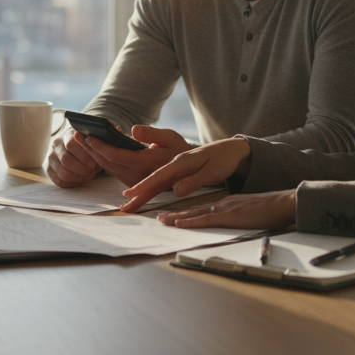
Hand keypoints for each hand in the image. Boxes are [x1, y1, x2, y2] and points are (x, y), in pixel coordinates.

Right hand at [46, 130, 102, 186]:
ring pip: (63, 173)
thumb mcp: (94, 140)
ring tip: (89, 175)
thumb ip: (95, 143)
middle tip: (93, 171)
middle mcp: (56, 143)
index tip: (94, 162)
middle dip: (83, 169)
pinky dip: (73, 183)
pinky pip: (60, 181)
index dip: (84, 155)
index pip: (71, 144)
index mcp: (67, 133)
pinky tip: (81, 179)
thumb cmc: (89, 144)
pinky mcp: (49, 169)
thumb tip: (98, 146)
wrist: (78, 148)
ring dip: (79, 177)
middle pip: (66, 160)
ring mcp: (51, 157)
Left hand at [80, 125, 193, 186]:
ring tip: (82, 139)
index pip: (115, 156)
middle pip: (106, 163)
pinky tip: (95, 148)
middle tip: (76, 135)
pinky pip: (112, 171)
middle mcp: (136, 176)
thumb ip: (151, 133)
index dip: (100, 146)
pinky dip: (102, 159)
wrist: (186, 170)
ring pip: (107, 168)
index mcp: (144, 164)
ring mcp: (133, 181)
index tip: (89, 136)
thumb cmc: (178, 150)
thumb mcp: (169, 137)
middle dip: (90, 149)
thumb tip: (133, 129)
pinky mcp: (132, 182)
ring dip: (93, 154)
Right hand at [118, 137, 251, 211]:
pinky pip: (162, 182)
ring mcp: (176, 168)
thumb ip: (193, 180)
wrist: (230, 149)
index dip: (144, 185)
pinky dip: (151, 189)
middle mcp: (175, 165)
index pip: (158, 176)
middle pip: (152, 179)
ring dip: (142, 192)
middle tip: (124, 204)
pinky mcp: (179, 172)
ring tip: (129, 204)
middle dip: (137, 191)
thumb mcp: (211, 171)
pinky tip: (144, 195)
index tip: (131, 194)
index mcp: (180, 162)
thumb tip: (176, 190)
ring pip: (155, 181)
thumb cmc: (222, 159)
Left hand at [155, 191, 296, 229]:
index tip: (173, 215)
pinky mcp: (230, 216)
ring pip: (195, 213)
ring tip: (161, 220)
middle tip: (159, 217)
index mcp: (228, 203)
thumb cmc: (272, 210)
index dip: (186, 212)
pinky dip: (190, 221)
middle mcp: (223, 203)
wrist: (284, 203)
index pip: (202, 208)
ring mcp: (225, 209)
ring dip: (177, 217)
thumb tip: (234, 223)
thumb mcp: (252, 212)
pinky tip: (179, 222)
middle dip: (175, 214)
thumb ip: (240, 217)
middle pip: (194, 209)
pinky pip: (206, 219)